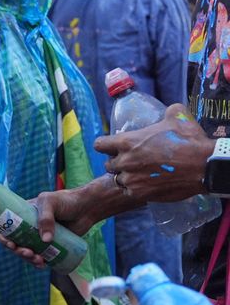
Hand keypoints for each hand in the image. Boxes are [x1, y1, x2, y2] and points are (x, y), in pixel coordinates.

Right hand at [0, 187, 93, 268]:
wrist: (88, 208)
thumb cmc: (67, 200)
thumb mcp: (51, 202)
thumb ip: (46, 218)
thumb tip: (45, 241)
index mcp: (23, 215)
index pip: (6, 227)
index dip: (3, 238)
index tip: (10, 244)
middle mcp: (28, 227)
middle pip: (15, 243)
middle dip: (18, 251)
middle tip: (28, 253)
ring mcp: (39, 237)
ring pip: (27, 252)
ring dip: (28, 259)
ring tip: (38, 260)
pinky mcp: (50, 245)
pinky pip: (40, 256)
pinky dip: (39, 263)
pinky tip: (43, 265)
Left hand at [95, 105, 213, 202]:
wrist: (204, 166)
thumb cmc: (190, 141)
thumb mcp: (177, 117)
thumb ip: (166, 112)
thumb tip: (167, 111)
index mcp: (127, 142)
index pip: (99, 145)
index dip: (105, 145)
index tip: (111, 146)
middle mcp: (125, 161)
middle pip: (108, 164)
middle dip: (117, 162)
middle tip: (131, 160)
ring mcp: (131, 179)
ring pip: (119, 179)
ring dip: (127, 176)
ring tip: (141, 173)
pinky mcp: (139, 193)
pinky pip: (130, 191)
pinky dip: (136, 189)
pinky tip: (147, 184)